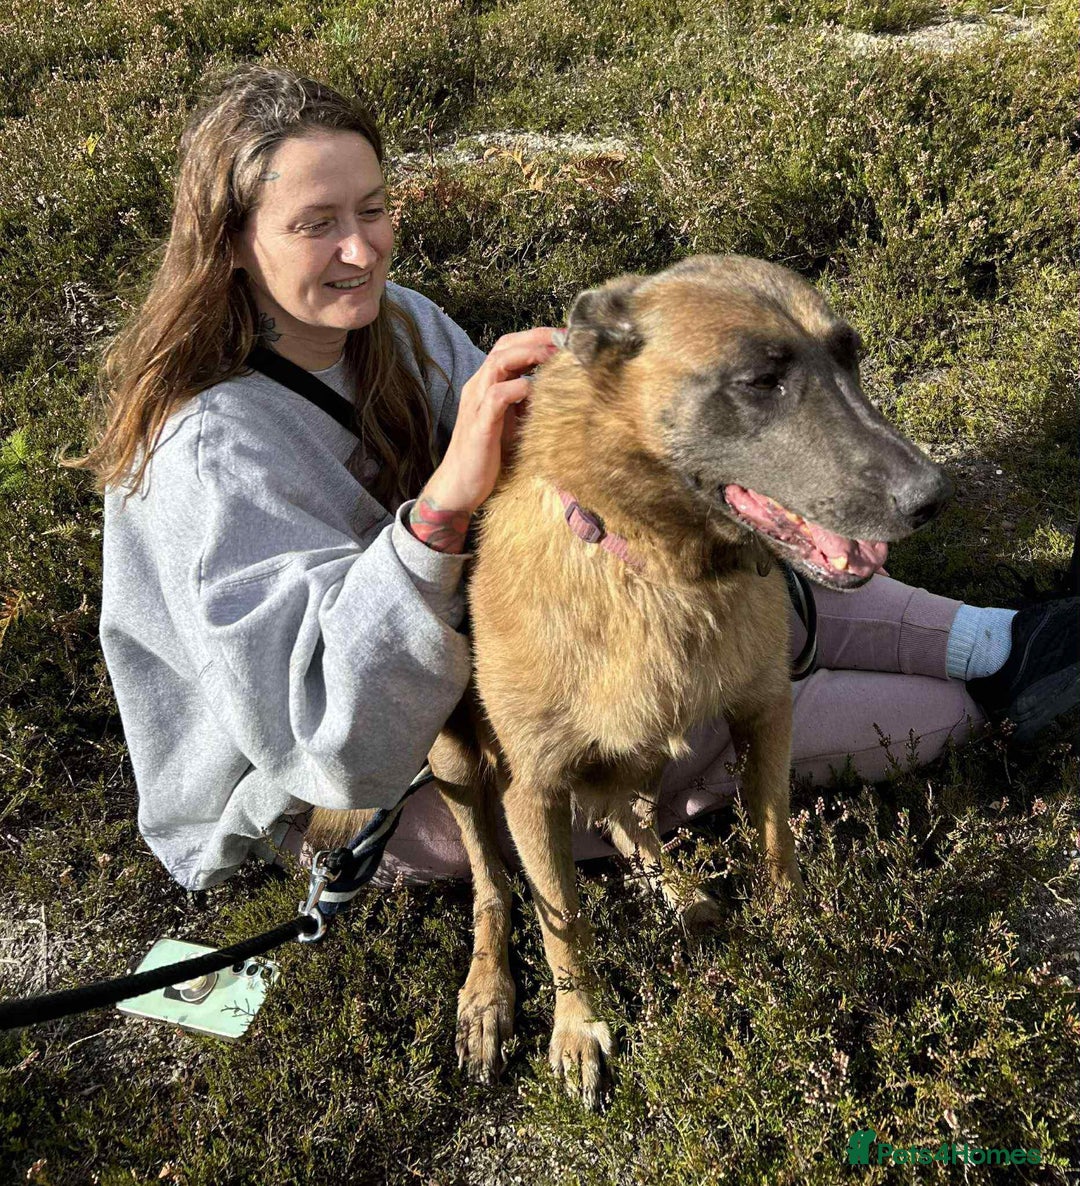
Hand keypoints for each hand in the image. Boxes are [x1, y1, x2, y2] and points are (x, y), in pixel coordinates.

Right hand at [423, 326, 561, 514]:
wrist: (459, 486)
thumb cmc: (487, 457)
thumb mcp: (512, 424)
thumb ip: (527, 405)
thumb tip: (557, 392)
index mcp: (486, 385)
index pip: (508, 347)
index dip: (535, 338)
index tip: (565, 338)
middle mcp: (478, 387)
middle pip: (504, 346)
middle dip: (537, 338)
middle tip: (565, 338)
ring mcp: (476, 403)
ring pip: (499, 362)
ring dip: (529, 355)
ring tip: (555, 356)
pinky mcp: (480, 423)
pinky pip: (498, 395)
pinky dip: (519, 388)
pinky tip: (537, 391)